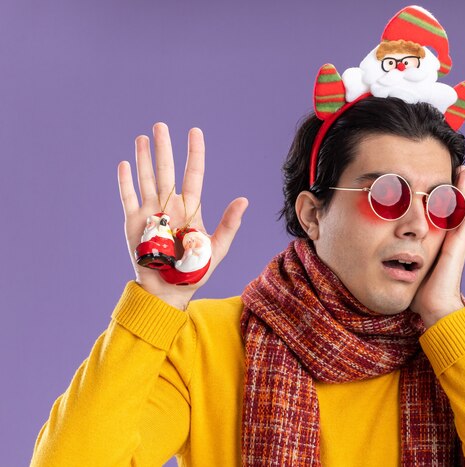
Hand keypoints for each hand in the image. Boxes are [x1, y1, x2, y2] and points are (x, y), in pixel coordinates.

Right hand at [117, 122, 247, 309]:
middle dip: (164, 148)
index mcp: (190, 208)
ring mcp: (150, 212)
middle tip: (160, 126)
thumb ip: (229, 224)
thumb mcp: (217, 248)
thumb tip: (244, 200)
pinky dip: (125, 182)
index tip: (195, 132)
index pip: (193, 174)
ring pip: (146, 179)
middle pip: (166, 170)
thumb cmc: (196, 271)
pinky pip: (128, 198)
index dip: (194, 153)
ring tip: (143, 138)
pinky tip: (125, 164)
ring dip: (144, 158)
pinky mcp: (133, 223)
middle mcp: (169, 205)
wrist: (170, 290)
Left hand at [410, 166, 464, 327]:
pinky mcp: (458, 248)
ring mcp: (455, 244)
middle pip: (452, 209)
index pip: (438, 218)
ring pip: (461, 210)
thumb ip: (400, 265)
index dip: (438, 202)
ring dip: (464, 190)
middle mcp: (448, 242)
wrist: (435, 309)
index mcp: (437, 246)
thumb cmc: (421, 296)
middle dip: (453, 189)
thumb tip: (385, 264)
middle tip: (457, 170)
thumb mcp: (408, 273)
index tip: (435, 186)